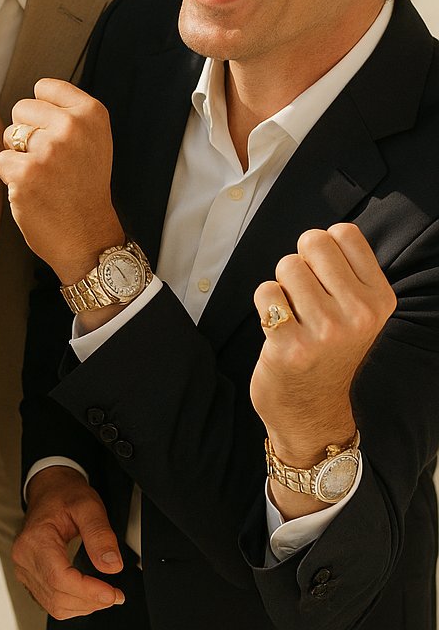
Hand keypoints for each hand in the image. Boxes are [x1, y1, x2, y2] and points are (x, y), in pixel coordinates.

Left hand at [0, 79, 123, 283]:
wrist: (88, 235)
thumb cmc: (84, 188)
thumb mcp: (93, 140)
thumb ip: (68, 113)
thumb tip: (34, 95)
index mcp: (91, 113)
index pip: (44, 87)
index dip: (42, 113)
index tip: (56, 136)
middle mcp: (72, 126)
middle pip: (21, 108)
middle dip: (26, 133)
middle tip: (49, 162)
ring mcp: (49, 150)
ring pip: (8, 134)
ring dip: (17, 154)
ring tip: (42, 176)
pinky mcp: (26, 173)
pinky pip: (0, 160)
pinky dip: (10, 177)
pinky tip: (32, 190)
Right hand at [12, 466, 124, 617]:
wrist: (49, 489)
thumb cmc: (64, 494)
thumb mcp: (88, 505)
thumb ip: (100, 534)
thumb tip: (111, 566)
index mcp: (35, 538)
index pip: (59, 578)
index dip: (89, 591)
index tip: (113, 593)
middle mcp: (24, 557)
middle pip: (58, 596)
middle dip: (91, 600)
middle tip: (116, 593)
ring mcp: (24, 569)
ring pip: (55, 605)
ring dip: (84, 605)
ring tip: (104, 592)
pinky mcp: (30, 577)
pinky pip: (52, 602)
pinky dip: (74, 603)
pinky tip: (87, 592)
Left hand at [251, 223, 394, 461]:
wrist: (313, 412)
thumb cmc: (328, 350)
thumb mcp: (358, 313)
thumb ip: (346, 273)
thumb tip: (323, 235)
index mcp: (379, 300)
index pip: (345, 233)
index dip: (322, 248)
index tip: (324, 276)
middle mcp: (359, 314)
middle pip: (312, 241)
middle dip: (300, 263)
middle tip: (304, 296)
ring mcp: (326, 331)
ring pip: (286, 266)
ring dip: (281, 287)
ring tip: (293, 315)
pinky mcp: (291, 345)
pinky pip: (266, 292)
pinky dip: (264, 305)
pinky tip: (278, 329)